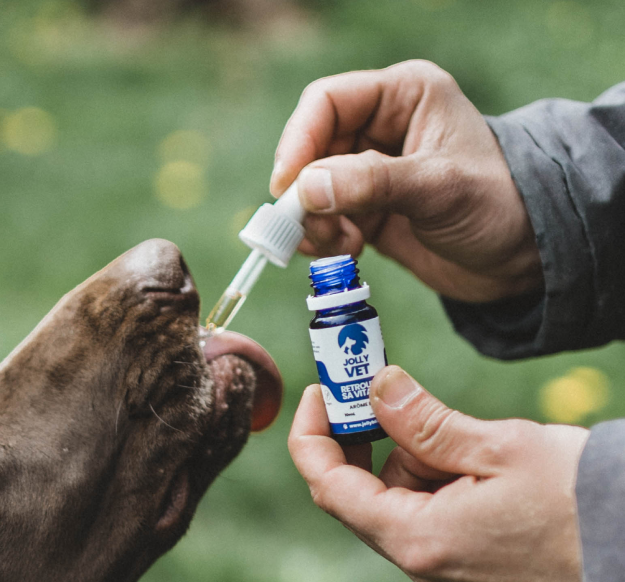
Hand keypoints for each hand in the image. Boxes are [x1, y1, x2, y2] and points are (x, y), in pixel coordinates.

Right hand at [270, 60, 542, 303]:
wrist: (522, 256)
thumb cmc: (497, 205)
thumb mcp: (437, 188)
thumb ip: (371, 183)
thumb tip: (305, 188)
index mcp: (403, 97)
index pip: (327, 103)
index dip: (299, 142)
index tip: (288, 187)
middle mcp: (381, 128)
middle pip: (311, 151)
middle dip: (305, 194)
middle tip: (312, 231)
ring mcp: (370, 173)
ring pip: (312, 191)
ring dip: (314, 223)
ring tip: (343, 246)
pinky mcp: (366, 212)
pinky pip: (323, 221)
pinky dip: (323, 240)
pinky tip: (349, 252)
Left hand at [287, 366, 587, 581]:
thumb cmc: (581, 498)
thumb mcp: (499, 445)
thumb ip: (425, 420)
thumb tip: (376, 388)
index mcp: (417, 540)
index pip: (330, 488)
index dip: (312, 437)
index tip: (320, 392)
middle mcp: (420, 564)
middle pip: (360, 494)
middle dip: (369, 439)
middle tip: (384, 389)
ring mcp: (440, 570)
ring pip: (395, 499)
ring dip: (413, 457)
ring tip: (471, 439)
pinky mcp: (463, 565)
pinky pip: (425, 513)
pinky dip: (435, 477)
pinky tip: (479, 461)